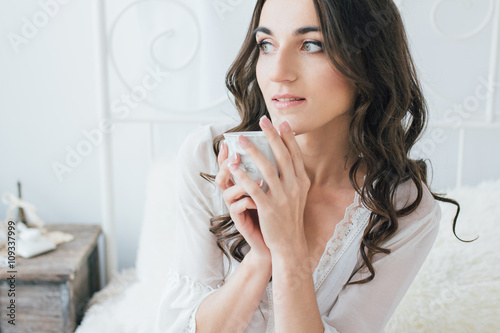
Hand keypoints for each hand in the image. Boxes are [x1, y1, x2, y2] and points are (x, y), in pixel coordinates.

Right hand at [215, 140, 271, 261]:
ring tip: (257, 178)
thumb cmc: (274, 211)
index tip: (228, 140)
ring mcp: (236, 207)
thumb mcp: (273, 188)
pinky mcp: (239, 220)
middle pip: (222, 175)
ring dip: (240, 183)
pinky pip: (238, 208)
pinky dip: (247, 202)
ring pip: (227, 191)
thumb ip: (270, 171)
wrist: (277, 240)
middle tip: (236, 154)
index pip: (230, 166)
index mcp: (242, 184)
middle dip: (227, 163)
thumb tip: (278, 147)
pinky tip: (257, 200)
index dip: (226, 154)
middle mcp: (235, 193)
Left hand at [228, 116, 310, 254]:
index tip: (281, 122)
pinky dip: (243, 175)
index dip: (288, 137)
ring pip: (267, 168)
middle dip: (271, 135)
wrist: (289, 244)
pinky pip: (253, 188)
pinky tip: (233, 166)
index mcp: (302, 181)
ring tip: (242, 139)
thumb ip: (292, 176)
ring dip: (253, 151)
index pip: (295, 154)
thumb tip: (284, 156)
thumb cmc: (289, 217)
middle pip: (282, 155)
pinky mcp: (268, 208)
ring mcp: (282, 197)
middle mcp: (295, 187)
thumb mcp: (297, 195)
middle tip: (262, 120)